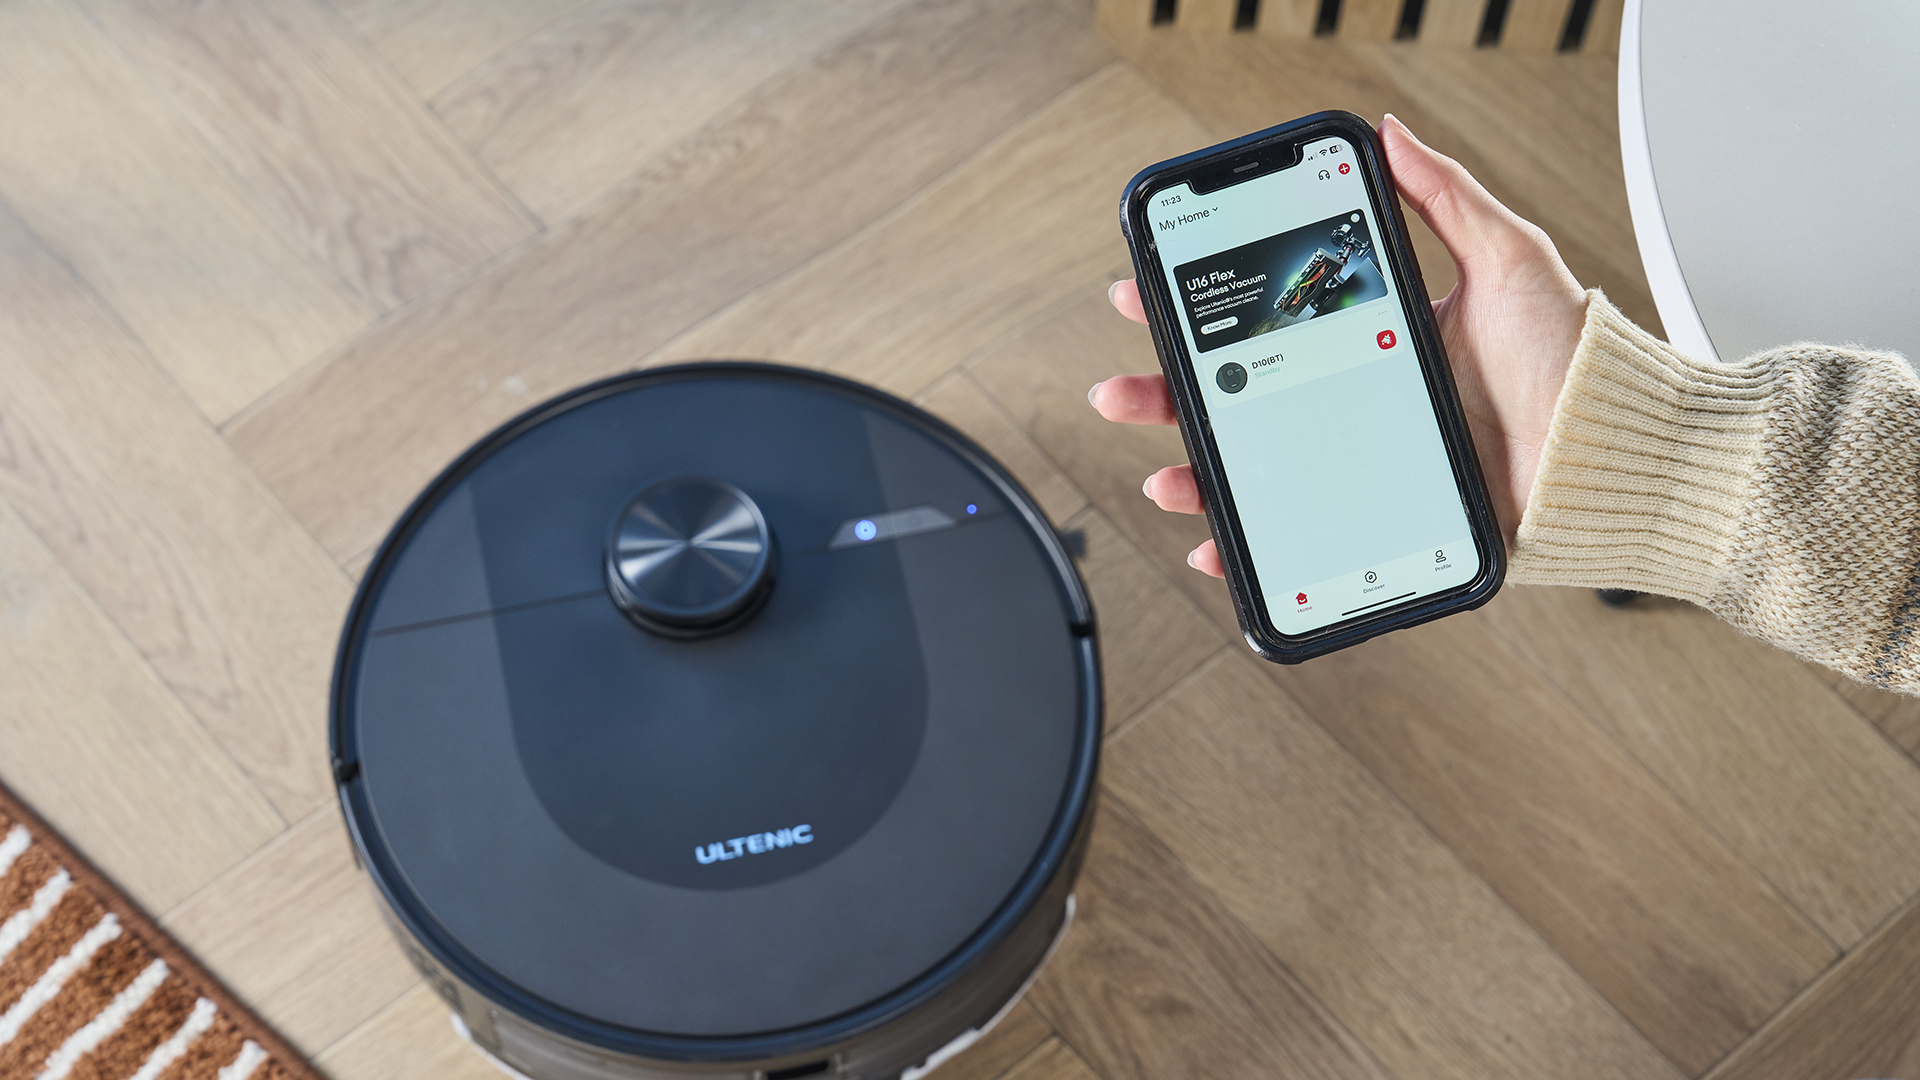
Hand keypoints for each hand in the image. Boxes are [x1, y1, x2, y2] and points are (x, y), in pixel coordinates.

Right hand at [1090, 114, 1588, 576]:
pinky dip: (1250, 551)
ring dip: (1196, 475)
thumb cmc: (1580, 366)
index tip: (1149, 296)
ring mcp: (1367, 467)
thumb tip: (1392, 136)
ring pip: (1257, 475)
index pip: (1270, 324)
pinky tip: (1217, 547)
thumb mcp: (1508, 260)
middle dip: (1168, 398)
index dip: (1202, 314)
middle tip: (1120, 391)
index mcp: (1377, 342)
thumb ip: (1445, 197)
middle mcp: (1362, 404)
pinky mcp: (1385, 525)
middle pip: (1243, 403)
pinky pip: (1301, 540)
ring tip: (1165, 475)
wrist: (1621, 459)